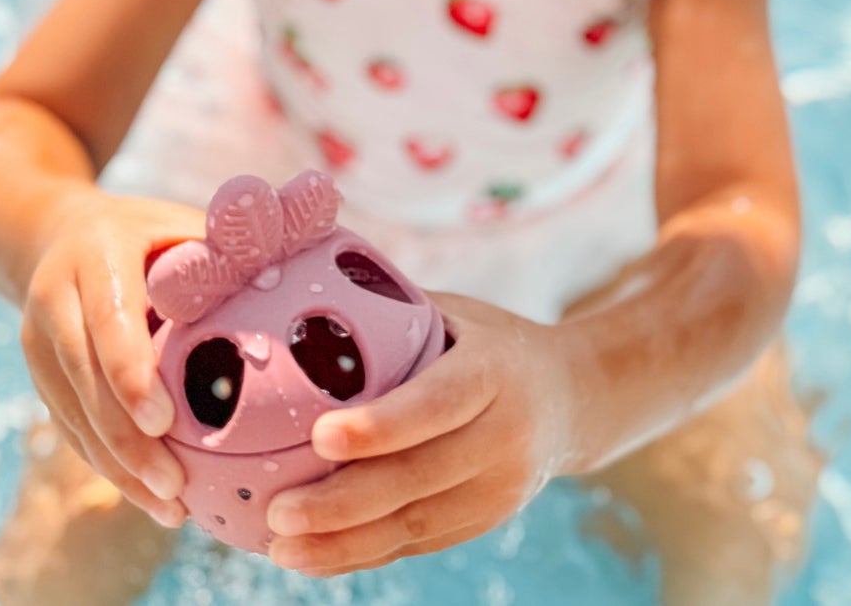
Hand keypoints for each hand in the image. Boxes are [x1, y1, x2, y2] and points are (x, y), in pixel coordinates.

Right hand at [20, 191, 207, 527]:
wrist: (62, 234)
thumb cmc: (150, 233)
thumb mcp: (181, 225)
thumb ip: (222, 253)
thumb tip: (290, 278)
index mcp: (96, 255)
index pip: (109, 320)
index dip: (132, 373)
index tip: (164, 422)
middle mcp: (54, 300)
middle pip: (86, 380)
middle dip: (127, 440)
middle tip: (175, 486)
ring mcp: (38, 344)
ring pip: (74, 416)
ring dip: (120, 467)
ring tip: (172, 508)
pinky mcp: (40, 378)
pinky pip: (72, 429)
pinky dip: (110, 466)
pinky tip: (149, 499)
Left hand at [264, 292, 577, 575]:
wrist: (571, 398)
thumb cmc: (490, 342)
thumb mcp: (458, 313)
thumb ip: (395, 313)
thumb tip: (304, 293)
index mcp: (494, 370)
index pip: (436, 402)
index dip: (380, 425)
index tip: (320, 436)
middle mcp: (504, 434)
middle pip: (418, 477)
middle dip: (343, 502)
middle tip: (278, 512)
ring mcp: (500, 487)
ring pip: (415, 523)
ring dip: (343, 542)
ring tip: (282, 545)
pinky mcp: (486, 520)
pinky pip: (420, 542)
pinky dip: (365, 552)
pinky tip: (316, 555)